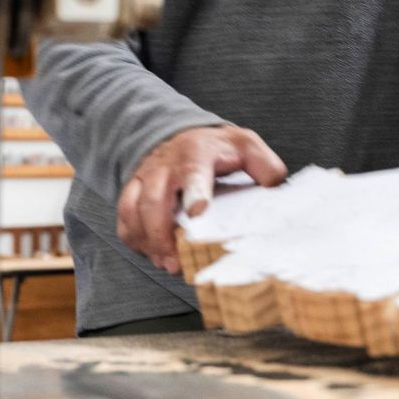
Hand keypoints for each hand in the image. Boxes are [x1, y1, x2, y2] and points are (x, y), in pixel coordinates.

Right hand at [117, 126, 287, 274]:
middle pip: (154, 200)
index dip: (194, 192)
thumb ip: (263, 165)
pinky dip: (134, 239)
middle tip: (176, 261)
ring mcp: (146, 179)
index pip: (193, 173)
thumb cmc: (217, 147)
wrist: (181, 134)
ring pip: (133, 210)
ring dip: (147, 241)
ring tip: (166, 263)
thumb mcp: (245, 146)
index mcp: (196, 154)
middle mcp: (166, 166)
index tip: (198, 212)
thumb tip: (273, 187)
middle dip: (162, 233)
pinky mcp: (134, 192)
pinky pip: (124, 218)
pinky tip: (152, 255)